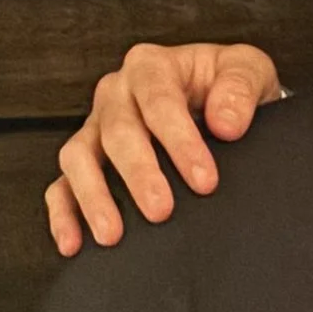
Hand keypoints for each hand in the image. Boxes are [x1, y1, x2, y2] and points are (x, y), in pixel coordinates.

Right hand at [46, 41, 285, 255]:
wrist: (218, 102)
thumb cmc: (228, 87)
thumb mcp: (250, 69)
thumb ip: (241, 87)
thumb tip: (226, 123)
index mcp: (152, 68)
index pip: (159, 100)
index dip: (180, 141)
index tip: (204, 180)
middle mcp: (117, 94)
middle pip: (117, 131)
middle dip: (138, 173)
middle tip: (160, 210)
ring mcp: (97, 128)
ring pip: (78, 156)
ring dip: (93, 196)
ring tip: (112, 235)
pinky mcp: (87, 160)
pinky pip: (62, 184)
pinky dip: (64, 213)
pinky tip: (73, 244)